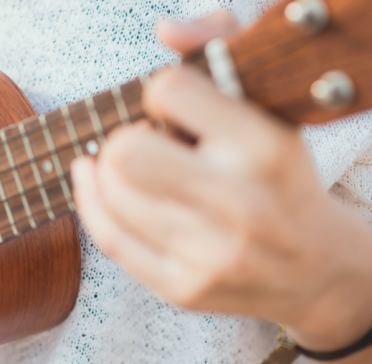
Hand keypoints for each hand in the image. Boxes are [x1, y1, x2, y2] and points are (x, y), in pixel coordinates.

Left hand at [70, 13, 371, 350]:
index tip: (173, 108)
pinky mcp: (184, 289)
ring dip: (107, 171)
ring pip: (110, 194)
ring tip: (127, 166)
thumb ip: (221, 47)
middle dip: (124, 138)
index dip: (160, 93)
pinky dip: (90, 202)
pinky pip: (109, 238)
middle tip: (144, 142)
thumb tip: (167, 29)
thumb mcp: (269, 108)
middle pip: (125, 152)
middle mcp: (240, 204)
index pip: (167, 91)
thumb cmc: (280, 176)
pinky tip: (92, 181)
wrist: (317, 270)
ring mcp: (210, 254)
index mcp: (265, 148)